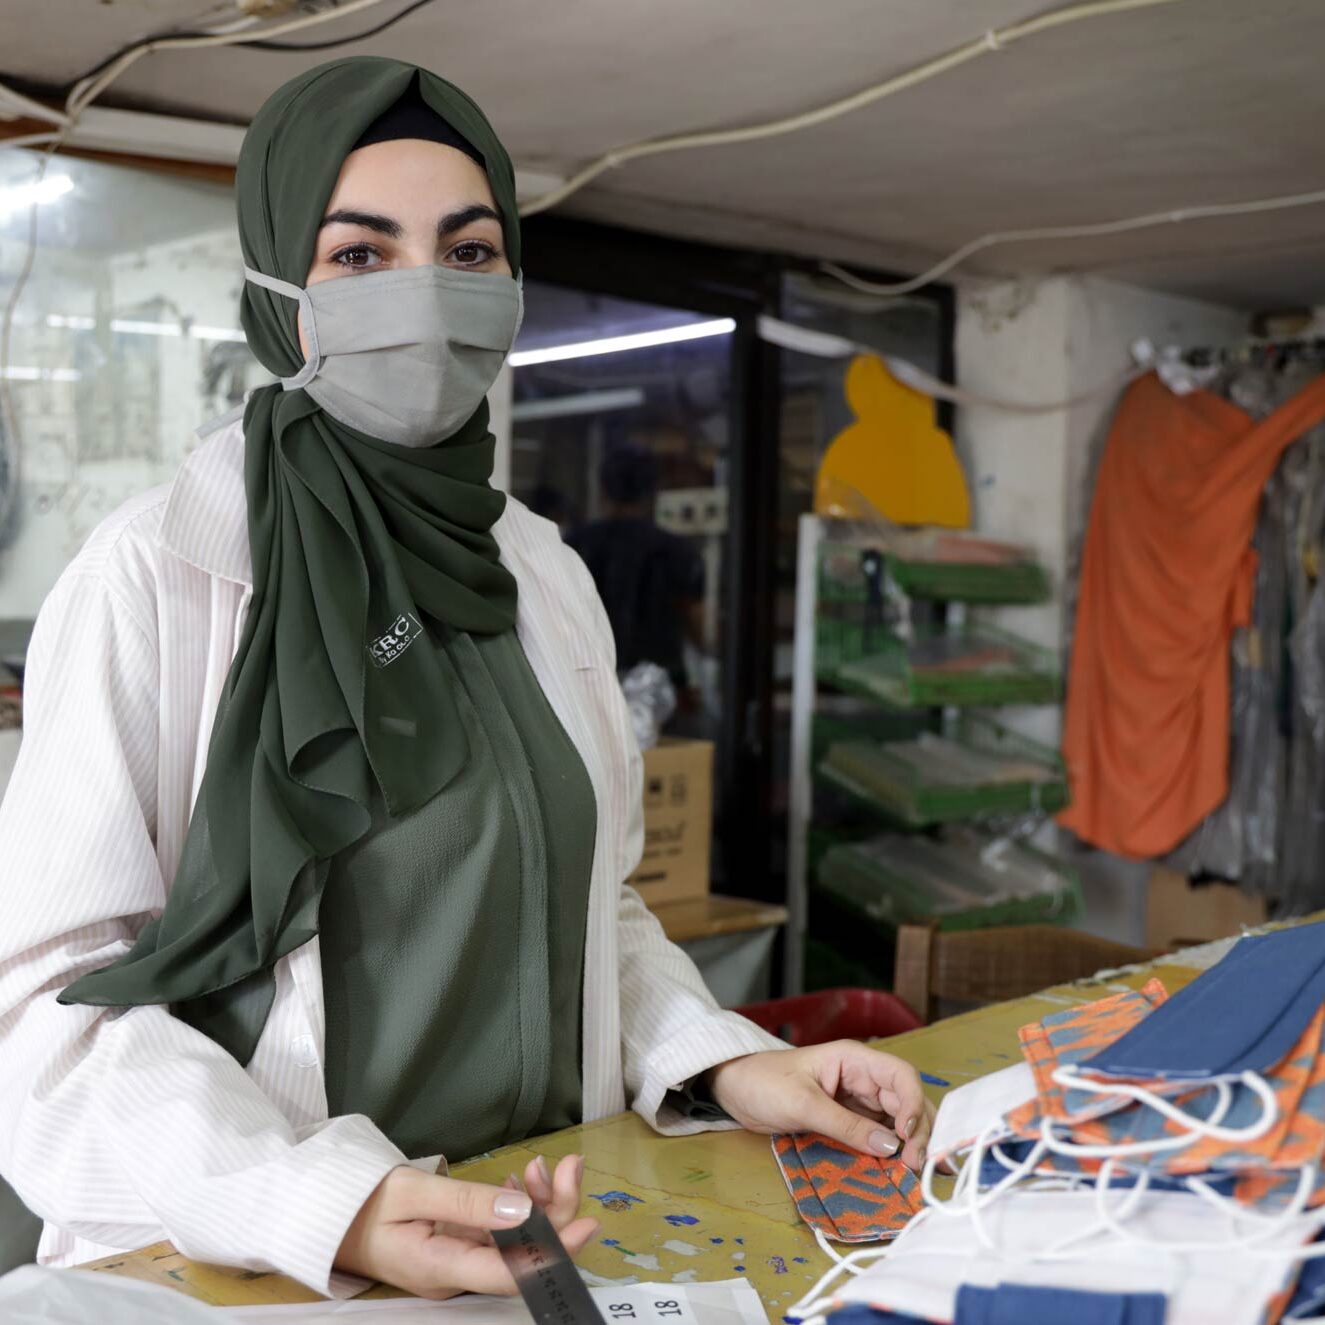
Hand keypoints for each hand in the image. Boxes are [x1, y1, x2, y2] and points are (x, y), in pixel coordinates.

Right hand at [335, 1154, 598, 1297]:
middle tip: (571, 1164)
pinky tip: (523, 1179)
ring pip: (516, 1240)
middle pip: (522, 1254)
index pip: (510, 1272)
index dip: (554, 1251)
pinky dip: (518, 1204)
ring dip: (540, 1202)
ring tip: (545, 1165)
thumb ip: (467, 1202)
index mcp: (442, 1268)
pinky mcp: (461, 1249)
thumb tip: (520, 1209)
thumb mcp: (413, 1192)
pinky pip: (501, 1233)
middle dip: (556, 1211)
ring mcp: (461, 1263)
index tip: (588, 1225)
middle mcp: (458, 1274)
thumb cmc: (364, 1202)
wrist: (333, 1217)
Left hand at [705, 1042, 935, 1170]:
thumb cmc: (763, 1083)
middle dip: (919, 1131)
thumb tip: (891, 1147)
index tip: (909, 1138)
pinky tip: (903, 1169)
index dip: (913, 1104)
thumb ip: (845, 1125)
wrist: (734, 1090)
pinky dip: (894, 1150)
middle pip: (906, 1101)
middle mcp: (863, 1078)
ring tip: (919, 1172)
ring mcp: (858, 1101)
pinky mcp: (849, 1121)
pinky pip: (880, 1134)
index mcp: (854, 1060)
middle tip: (918, 1166)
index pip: (900, 1076)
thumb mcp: (802, 1103)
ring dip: (913, 1143)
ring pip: (899, 1120)